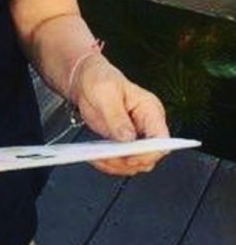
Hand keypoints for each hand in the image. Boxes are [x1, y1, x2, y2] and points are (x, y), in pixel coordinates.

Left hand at [75, 55, 169, 175]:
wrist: (84, 80)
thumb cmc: (98, 78)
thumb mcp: (105, 93)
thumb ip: (117, 117)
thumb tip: (128, 139)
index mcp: (150, 109)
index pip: (161, 139)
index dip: (149, 153)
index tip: (130, 157)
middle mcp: (147, 125)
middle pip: (149, 156)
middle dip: (128, 161)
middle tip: (108, 158)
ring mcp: (136, 136)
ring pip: (135, 164)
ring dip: (117, 165)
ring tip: (98, 157)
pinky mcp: (123, 143)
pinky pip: (121, 162)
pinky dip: (109, 164)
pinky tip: (96, 157)